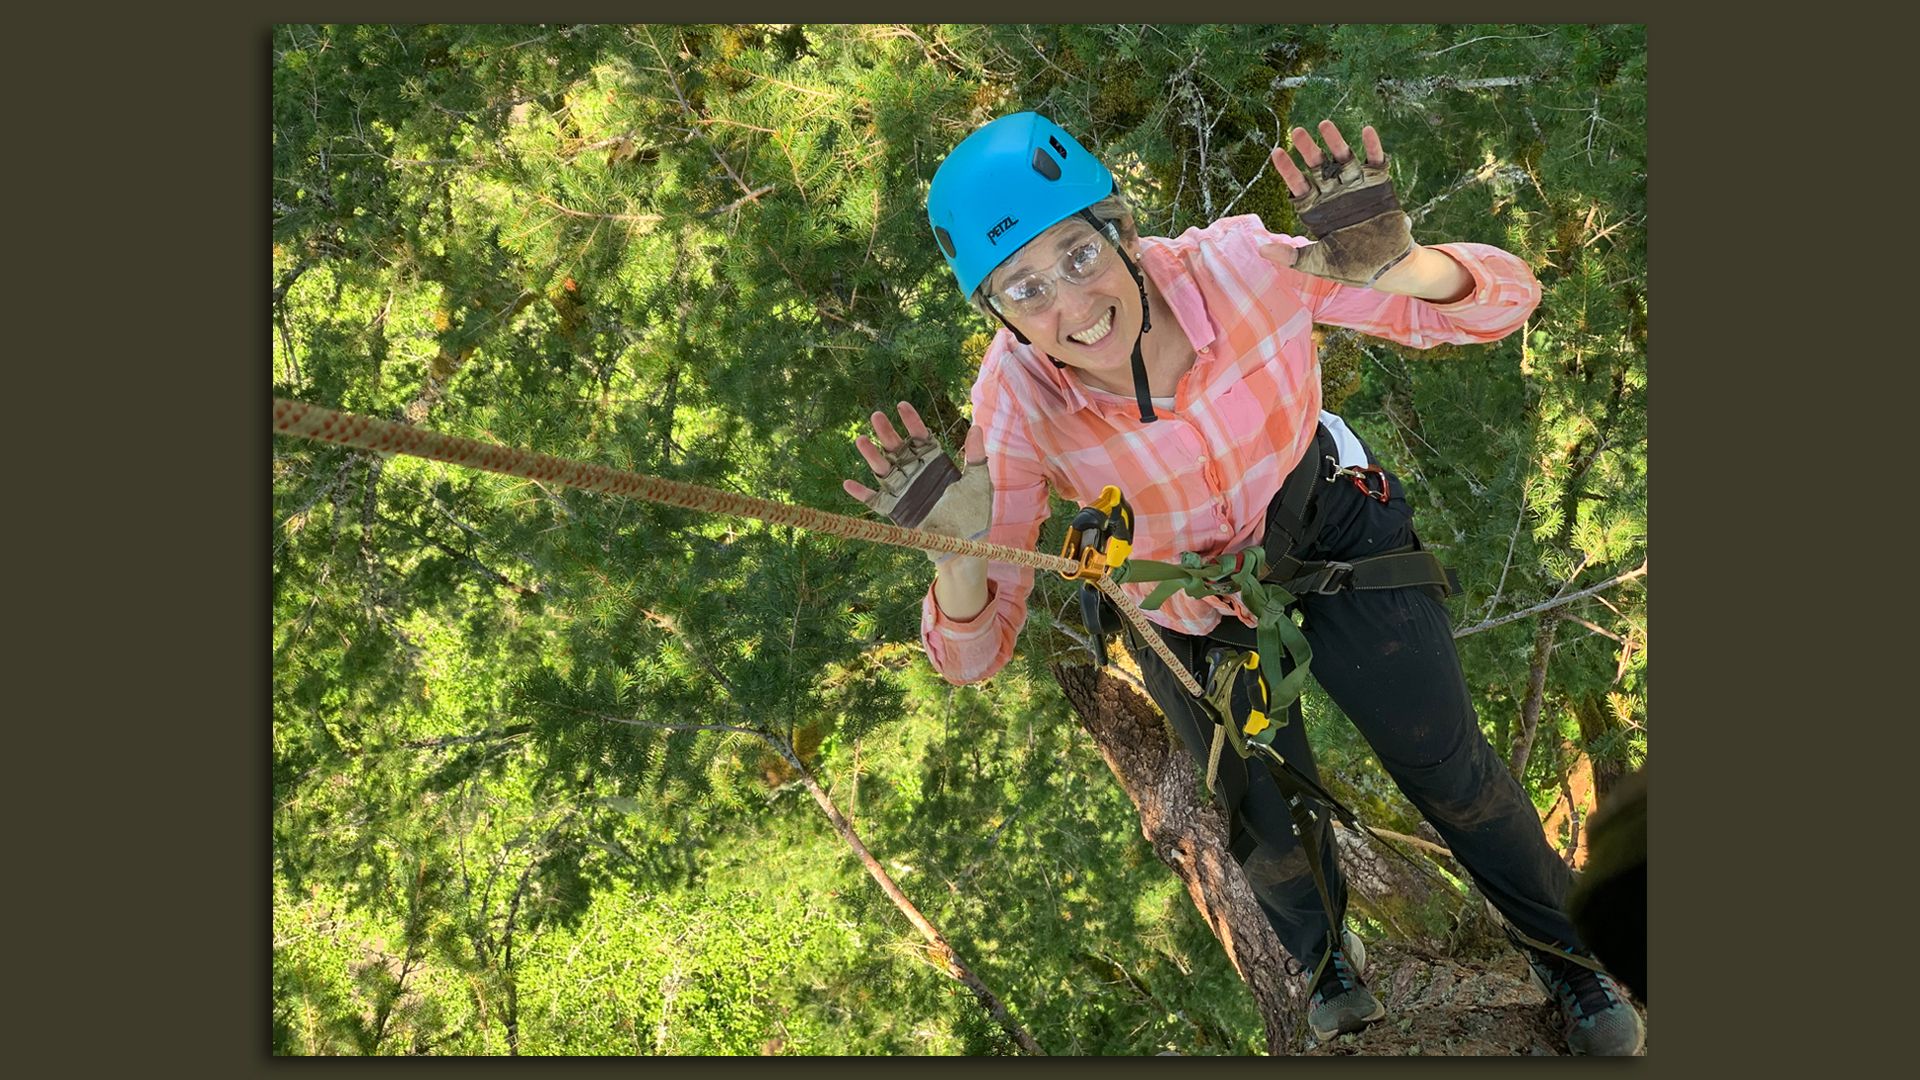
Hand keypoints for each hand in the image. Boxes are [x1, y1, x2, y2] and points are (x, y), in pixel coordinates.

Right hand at [844, 402, 991, 563]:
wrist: (965, 544)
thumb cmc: (974, 513)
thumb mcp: (978, 482)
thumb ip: (975, 456)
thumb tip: (976, 427)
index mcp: (934, 462)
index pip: (920, 437)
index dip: (911, 421)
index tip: (902, 405)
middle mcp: (915, 472)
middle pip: (897, 448)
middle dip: (887, 432)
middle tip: (876, 415)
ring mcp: (904, 490)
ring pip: (884, 469)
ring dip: (872, 456)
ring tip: (861, 440)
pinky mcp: (896, 510)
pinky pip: (875, 500)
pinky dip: (861, 493)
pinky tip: (848, 483)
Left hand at [1258, 120, 1413, 287]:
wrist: (1387, 268)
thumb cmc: (1351, 267)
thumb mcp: (1318, 262)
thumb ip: (1291, 256)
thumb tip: (1260, 249)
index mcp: (1316, 209)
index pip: (1298, 185)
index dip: (1288, 170)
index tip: (1276, 153)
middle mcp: (1333, 193)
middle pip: (1318, 166)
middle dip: (1308, 149)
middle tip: (1297, 132)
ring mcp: (1356, 186)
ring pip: (1343, 158)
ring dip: (1335, 141)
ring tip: (1324, 124)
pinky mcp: (1379, 185)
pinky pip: (1375, 162)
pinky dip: (1373, 147)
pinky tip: (1367, 131)